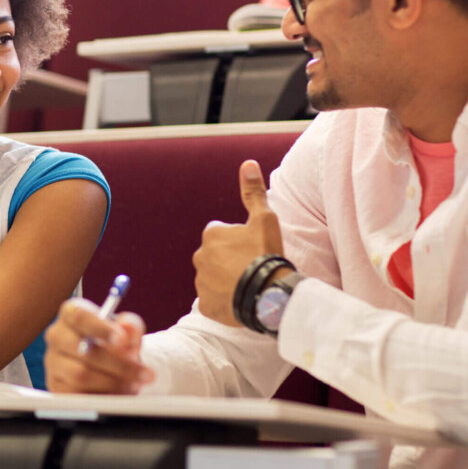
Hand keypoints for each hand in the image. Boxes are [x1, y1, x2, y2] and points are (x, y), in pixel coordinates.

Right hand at [44, 297, 153, 393]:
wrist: (106, 366)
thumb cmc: (114, 343)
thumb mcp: (126, 332)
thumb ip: (131, 327)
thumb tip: (128, 328)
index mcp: (70, 314)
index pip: (80, 316)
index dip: (101, 328)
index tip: (122, 340)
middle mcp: (57, 336)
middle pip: (83, 350)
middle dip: (118, 364)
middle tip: (145, 373)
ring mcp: (54, 363)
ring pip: (81, 376)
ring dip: (113, 382)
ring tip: (135, 384)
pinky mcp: (57, 387)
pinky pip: (78, 395)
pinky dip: (102, 396)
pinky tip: (118, 394)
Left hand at [192, 160, 284, 325]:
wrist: (267, 293)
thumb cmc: (266, 253)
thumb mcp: (264, 219)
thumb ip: (253, 192)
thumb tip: (247, 163)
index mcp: (211, 235)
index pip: (223, 235)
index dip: (240, 242)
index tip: (254, 249)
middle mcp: (200, 257)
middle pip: (217, 257)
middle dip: (230, 261)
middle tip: (252, 268)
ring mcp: (200, 282)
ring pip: (214, 278)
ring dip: (227, 281)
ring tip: (248, 285)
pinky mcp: (205, 305)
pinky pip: (213, 301)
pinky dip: (223, 301)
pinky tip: (240, 300)